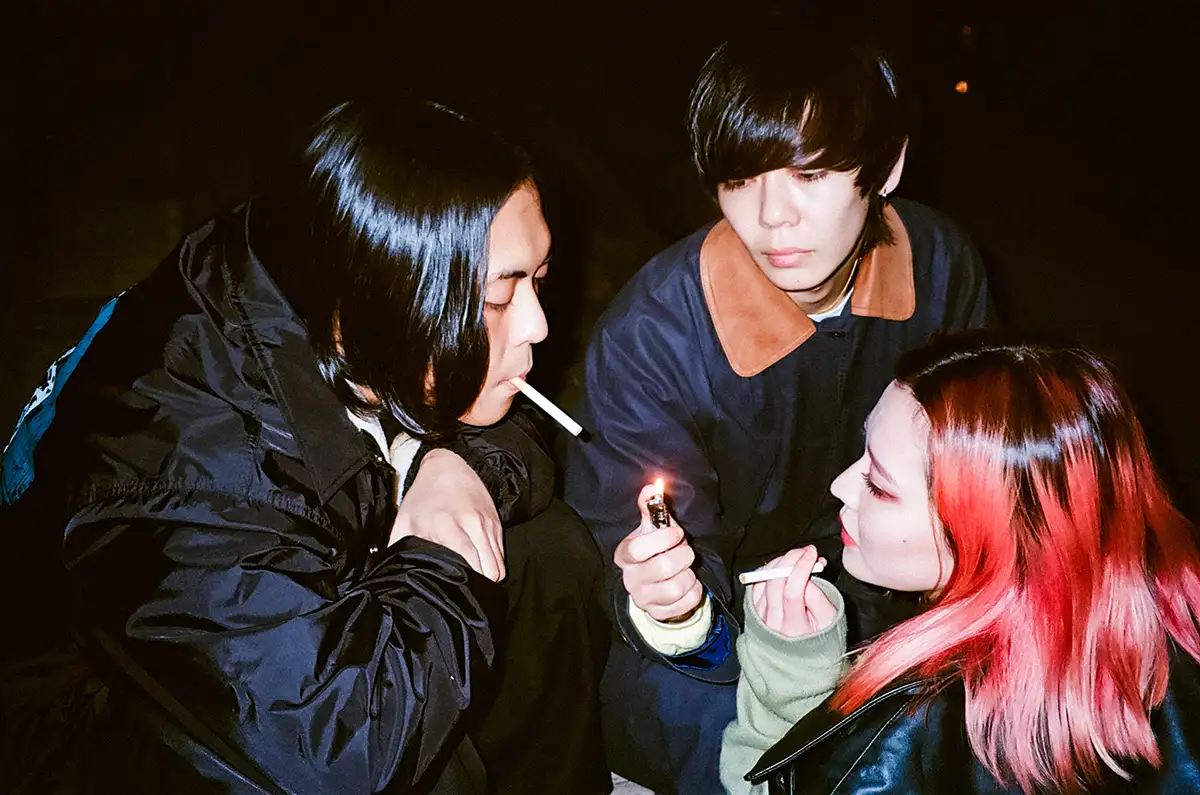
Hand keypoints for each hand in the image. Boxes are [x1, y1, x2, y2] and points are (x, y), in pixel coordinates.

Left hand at [389, 448, 504, 580]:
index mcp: (445, 526)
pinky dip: (492, 564)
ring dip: (487, 576)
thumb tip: (394, 574)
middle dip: (477, 585)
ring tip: (472, 578)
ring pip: (498, 566)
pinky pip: (502, 556)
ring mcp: (486, 524)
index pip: (468, 564)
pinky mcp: (496, 524)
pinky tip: (479, 563)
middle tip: (463, 588)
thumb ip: (399, 549)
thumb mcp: (404, 521)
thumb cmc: (423, 497)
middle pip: (488, 571)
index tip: (454, 591)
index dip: (464, 583)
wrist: (448, 466)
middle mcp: (471, 525)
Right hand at [613, 483, 703, 621]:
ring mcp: (644, 599)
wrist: (654, 586)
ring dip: (689, 574)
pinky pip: (687, 601)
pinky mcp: (660, 613)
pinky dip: (694, 590)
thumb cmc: (654, 551)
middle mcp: (630, 579)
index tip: (677, 533)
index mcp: (625, 555)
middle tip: (685, 551)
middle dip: (683, 555)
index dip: (663, 539)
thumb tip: (652, 487)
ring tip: (685, 569)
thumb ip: (651, 508)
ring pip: (677, 586)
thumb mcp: (650, 529)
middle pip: (663, 566)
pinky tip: (688, 584)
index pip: (639, 548)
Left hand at [751, 546, 836, 637]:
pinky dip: (768, 571)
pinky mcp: (754, 611)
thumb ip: (820, 600)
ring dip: (779, 563)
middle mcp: (773, 622)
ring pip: (763, 580)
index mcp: (794, 627)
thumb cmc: (817, 642)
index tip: (812, 554)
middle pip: (775, 581)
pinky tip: (781, 568)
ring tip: (795, 559)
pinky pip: (756, 584)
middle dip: (790, 559)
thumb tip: (809, 577)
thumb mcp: (830, 624)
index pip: (793, 591)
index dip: (802, 567)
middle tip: (805, 552)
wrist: (796, 664)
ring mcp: (760, 616)